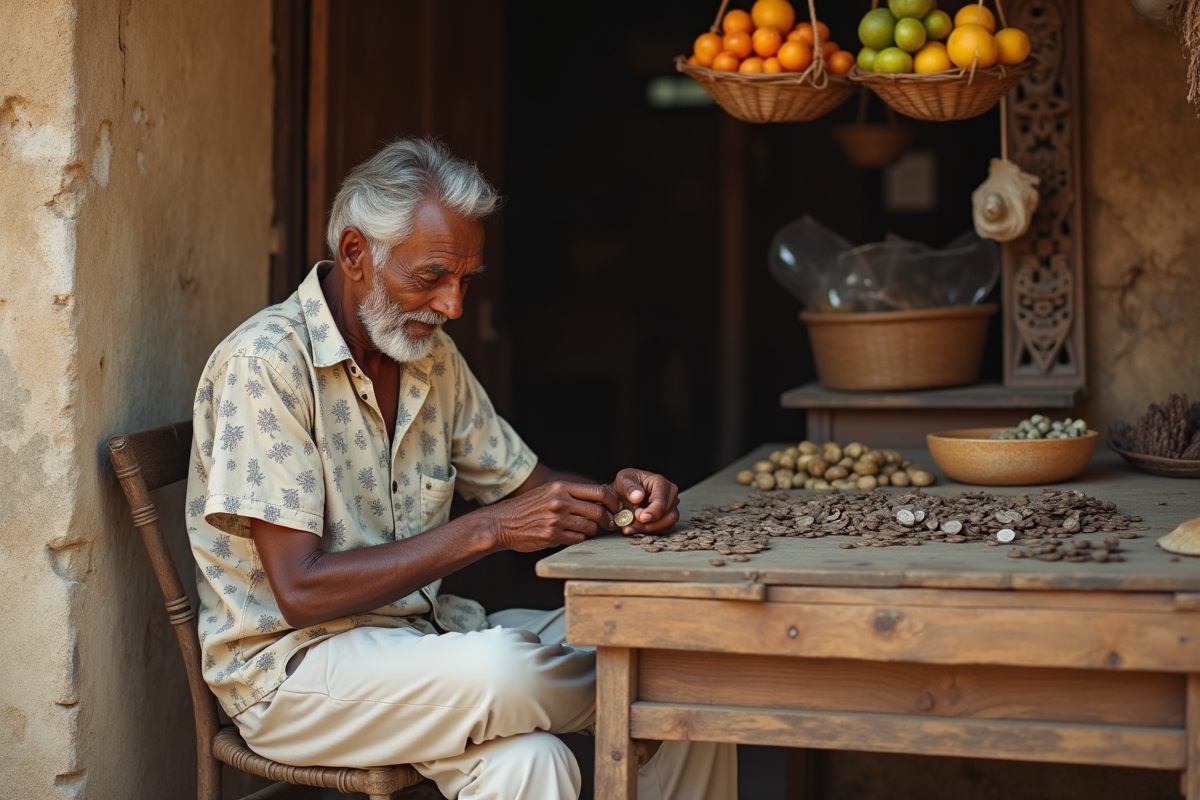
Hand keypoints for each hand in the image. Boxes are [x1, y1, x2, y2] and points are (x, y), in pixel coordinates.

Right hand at [485, 480, 615, 552]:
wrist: (502, 522)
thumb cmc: (527, 508)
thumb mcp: (548, 492)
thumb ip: (571, 494)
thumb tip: (600, 499)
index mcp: (561, 487)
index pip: (598, 492)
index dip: (612, 502)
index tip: (616, 508)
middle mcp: (560, 502)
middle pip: (598, 511)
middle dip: (606, 520)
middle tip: (607, 524)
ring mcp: (556, 520)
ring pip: (590, 528)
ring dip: (592, 531)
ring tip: (586, 530)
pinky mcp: (552, 536)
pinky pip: (577, 539)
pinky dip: (579, 539)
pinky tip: (572, 536)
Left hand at [609, 468, 679, 534]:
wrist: (624, 493)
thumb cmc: (626, 484)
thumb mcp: (622, 481)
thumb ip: (629, 488)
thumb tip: (638, 497)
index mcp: (660, 482)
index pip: (662, 501)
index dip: (652, 512)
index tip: (640, 518)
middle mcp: (670, 494)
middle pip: (669, 515)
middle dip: (650, 524)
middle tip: (632, 524)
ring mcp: (671, 507)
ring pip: (668, 524)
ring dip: (650, 529)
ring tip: (632, 527)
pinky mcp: (668, 517)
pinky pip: (664, 529)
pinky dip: (650, 532)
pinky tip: (636, 529)